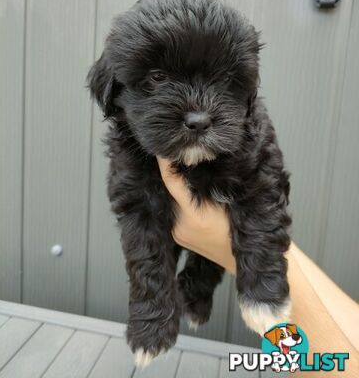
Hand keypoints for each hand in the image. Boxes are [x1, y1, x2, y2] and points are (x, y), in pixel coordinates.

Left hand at [156, 157, 236, 274]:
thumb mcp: (231, 199)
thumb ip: (211, 181)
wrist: (245, 261)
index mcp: (192, 215)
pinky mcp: (178, 237)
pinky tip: (190, 195)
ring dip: (176, 190)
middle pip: (169, 190)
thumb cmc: (244, 228)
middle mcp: (179, 226)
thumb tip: (196, 158)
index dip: (165, 162)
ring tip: (187, 176)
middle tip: (178, 156)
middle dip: (173, 174)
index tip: (161, 145)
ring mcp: (177, 234)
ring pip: (171, 201)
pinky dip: (179, 202)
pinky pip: (174, 213)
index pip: (171, 181)